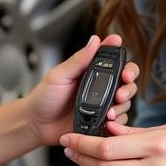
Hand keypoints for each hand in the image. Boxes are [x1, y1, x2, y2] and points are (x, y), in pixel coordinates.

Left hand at [25, 34, 139, 145]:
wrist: (36, 125)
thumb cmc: (43, 97)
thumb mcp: (59, 75)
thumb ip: (78, 60)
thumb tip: (95, 40)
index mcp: (91, 72)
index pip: (116, 63)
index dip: (126, 63)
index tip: (126, 68)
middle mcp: (100, 88)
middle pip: (127, 82)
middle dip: (129, 85)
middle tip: (121, 92)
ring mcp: (102, 105)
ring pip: (125, 102)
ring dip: (123, 105)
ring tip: (111, 111)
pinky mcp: (101, 122)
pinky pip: (118, 122)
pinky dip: (118, 122)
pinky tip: (108, 121)